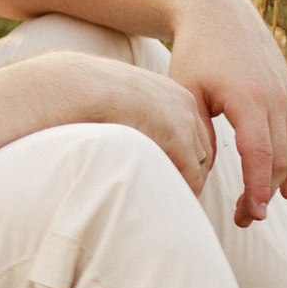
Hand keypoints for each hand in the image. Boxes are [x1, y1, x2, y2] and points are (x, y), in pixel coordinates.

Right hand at [36, 51, 214, 195]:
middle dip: (191, 170)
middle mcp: (185, 104)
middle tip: (177, 191)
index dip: (186, 154)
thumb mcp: (120, 98)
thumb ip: (133, 114)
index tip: (174, 172)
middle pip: (202, 146)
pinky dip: (185, 190)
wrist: (84, 86)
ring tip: (172, 200)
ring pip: (200, 163)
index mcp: (172, 92)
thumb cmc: (87, 92)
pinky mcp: (179, 139)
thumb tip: (125, 130)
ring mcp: (185, 121)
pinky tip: (170, 201)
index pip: (193, 130)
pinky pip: (192, 174)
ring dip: (186, 181)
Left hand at [166, 0, 286, 225]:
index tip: (253, 215)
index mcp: (248, 97)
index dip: (257, 187)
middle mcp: (275, 97)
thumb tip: (205, 172)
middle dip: (264, 193)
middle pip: (279, 158)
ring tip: (258, 210)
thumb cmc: (193, 55)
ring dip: (279, 183)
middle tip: (245, 221)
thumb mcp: (185, 92)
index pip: (260, 153)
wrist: (220, 14)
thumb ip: (197, 131)